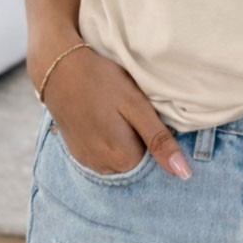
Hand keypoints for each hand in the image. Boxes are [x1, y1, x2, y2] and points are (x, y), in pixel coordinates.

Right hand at [35, 41, 190, 179]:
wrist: (59, 69)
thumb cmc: (102, 82)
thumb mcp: (136, 105)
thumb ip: (159, 140)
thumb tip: (183, 173)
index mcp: (123, 159)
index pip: (155, 158)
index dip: (156, 134)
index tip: (146, 113)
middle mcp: (104, 168)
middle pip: (137, 159)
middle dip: (140, 137)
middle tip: (130, 108)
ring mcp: (88, 162)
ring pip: (120, 155)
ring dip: (124, 138)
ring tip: (116, 110)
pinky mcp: (78, 152)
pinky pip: (103, 153)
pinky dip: (108, 138)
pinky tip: (104, 116)